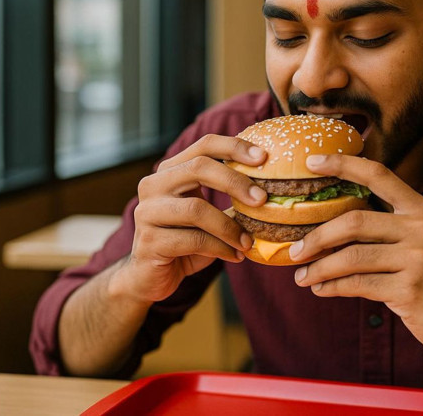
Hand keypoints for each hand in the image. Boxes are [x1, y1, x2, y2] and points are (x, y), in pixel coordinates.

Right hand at [111, 134, 266, 303]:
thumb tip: (275, 188)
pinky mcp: (149, 241)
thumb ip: (231, 199)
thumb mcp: (210, 215)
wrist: (151, 277)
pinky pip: (192, 240)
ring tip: (248, 242)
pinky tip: (235, 256)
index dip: (234, 147)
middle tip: (262, 199)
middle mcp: (154, 185)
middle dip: (236, 182)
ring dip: (230, 226)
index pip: (204, 145)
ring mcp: (147, 212)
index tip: (264, 157)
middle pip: (199, 168)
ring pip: (196, 208)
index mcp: (171, 170)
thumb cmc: (187, 241)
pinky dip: (220, 248)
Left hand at [290, 153, 422, 359]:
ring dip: (319, 268)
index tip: (312, 162)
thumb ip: (390, 227)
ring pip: (351, 257)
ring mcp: (417, 259)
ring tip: (302, 276)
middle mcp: (421, 228)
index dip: (343, 164)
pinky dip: (333, 287)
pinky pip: (358, 285)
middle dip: (317, 237)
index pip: (379, 174)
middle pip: (354, 222)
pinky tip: (321, 290)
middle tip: (295, 250)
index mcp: (422, 209)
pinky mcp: (410, 289)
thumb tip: (334, 226)